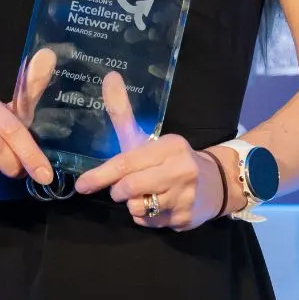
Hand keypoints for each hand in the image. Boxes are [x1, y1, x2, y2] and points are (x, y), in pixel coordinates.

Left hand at [73, 71, 228, 229]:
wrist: (216, 183)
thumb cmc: (170, 160)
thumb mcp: (147, 137)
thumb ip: (123, 112)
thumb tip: (108, 76)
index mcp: (169, 146)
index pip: (127, 162)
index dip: (101, 175)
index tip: (82, 185)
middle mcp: (180, 170)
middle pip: (130, 188)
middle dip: (119, 191)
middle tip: (122, 187)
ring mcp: (185, 196)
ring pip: (138, 208)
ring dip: (133, 205)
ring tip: (145, 194)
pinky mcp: (185, 219)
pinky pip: (149, 223)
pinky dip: (145, 217)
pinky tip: (156, 206)